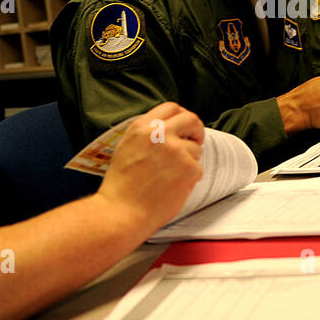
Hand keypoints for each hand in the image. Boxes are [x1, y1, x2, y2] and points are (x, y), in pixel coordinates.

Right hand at [97, 103, 203, 229]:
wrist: (122, 212)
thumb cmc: (122, 186)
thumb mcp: (127, 147)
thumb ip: (148, 134)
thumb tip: (171, 129)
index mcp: (142, 127)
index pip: (172, 107)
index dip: (182, 117)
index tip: (185, 128)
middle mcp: (160, 134)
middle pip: (191, 120)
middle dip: (196, 131)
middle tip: (194, 142)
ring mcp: (176, 150)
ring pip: (196, 149)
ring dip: (189, 161)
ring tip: (170, 177)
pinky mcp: (189, 168)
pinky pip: (198, 168)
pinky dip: (190, 179)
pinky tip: (172, 187)